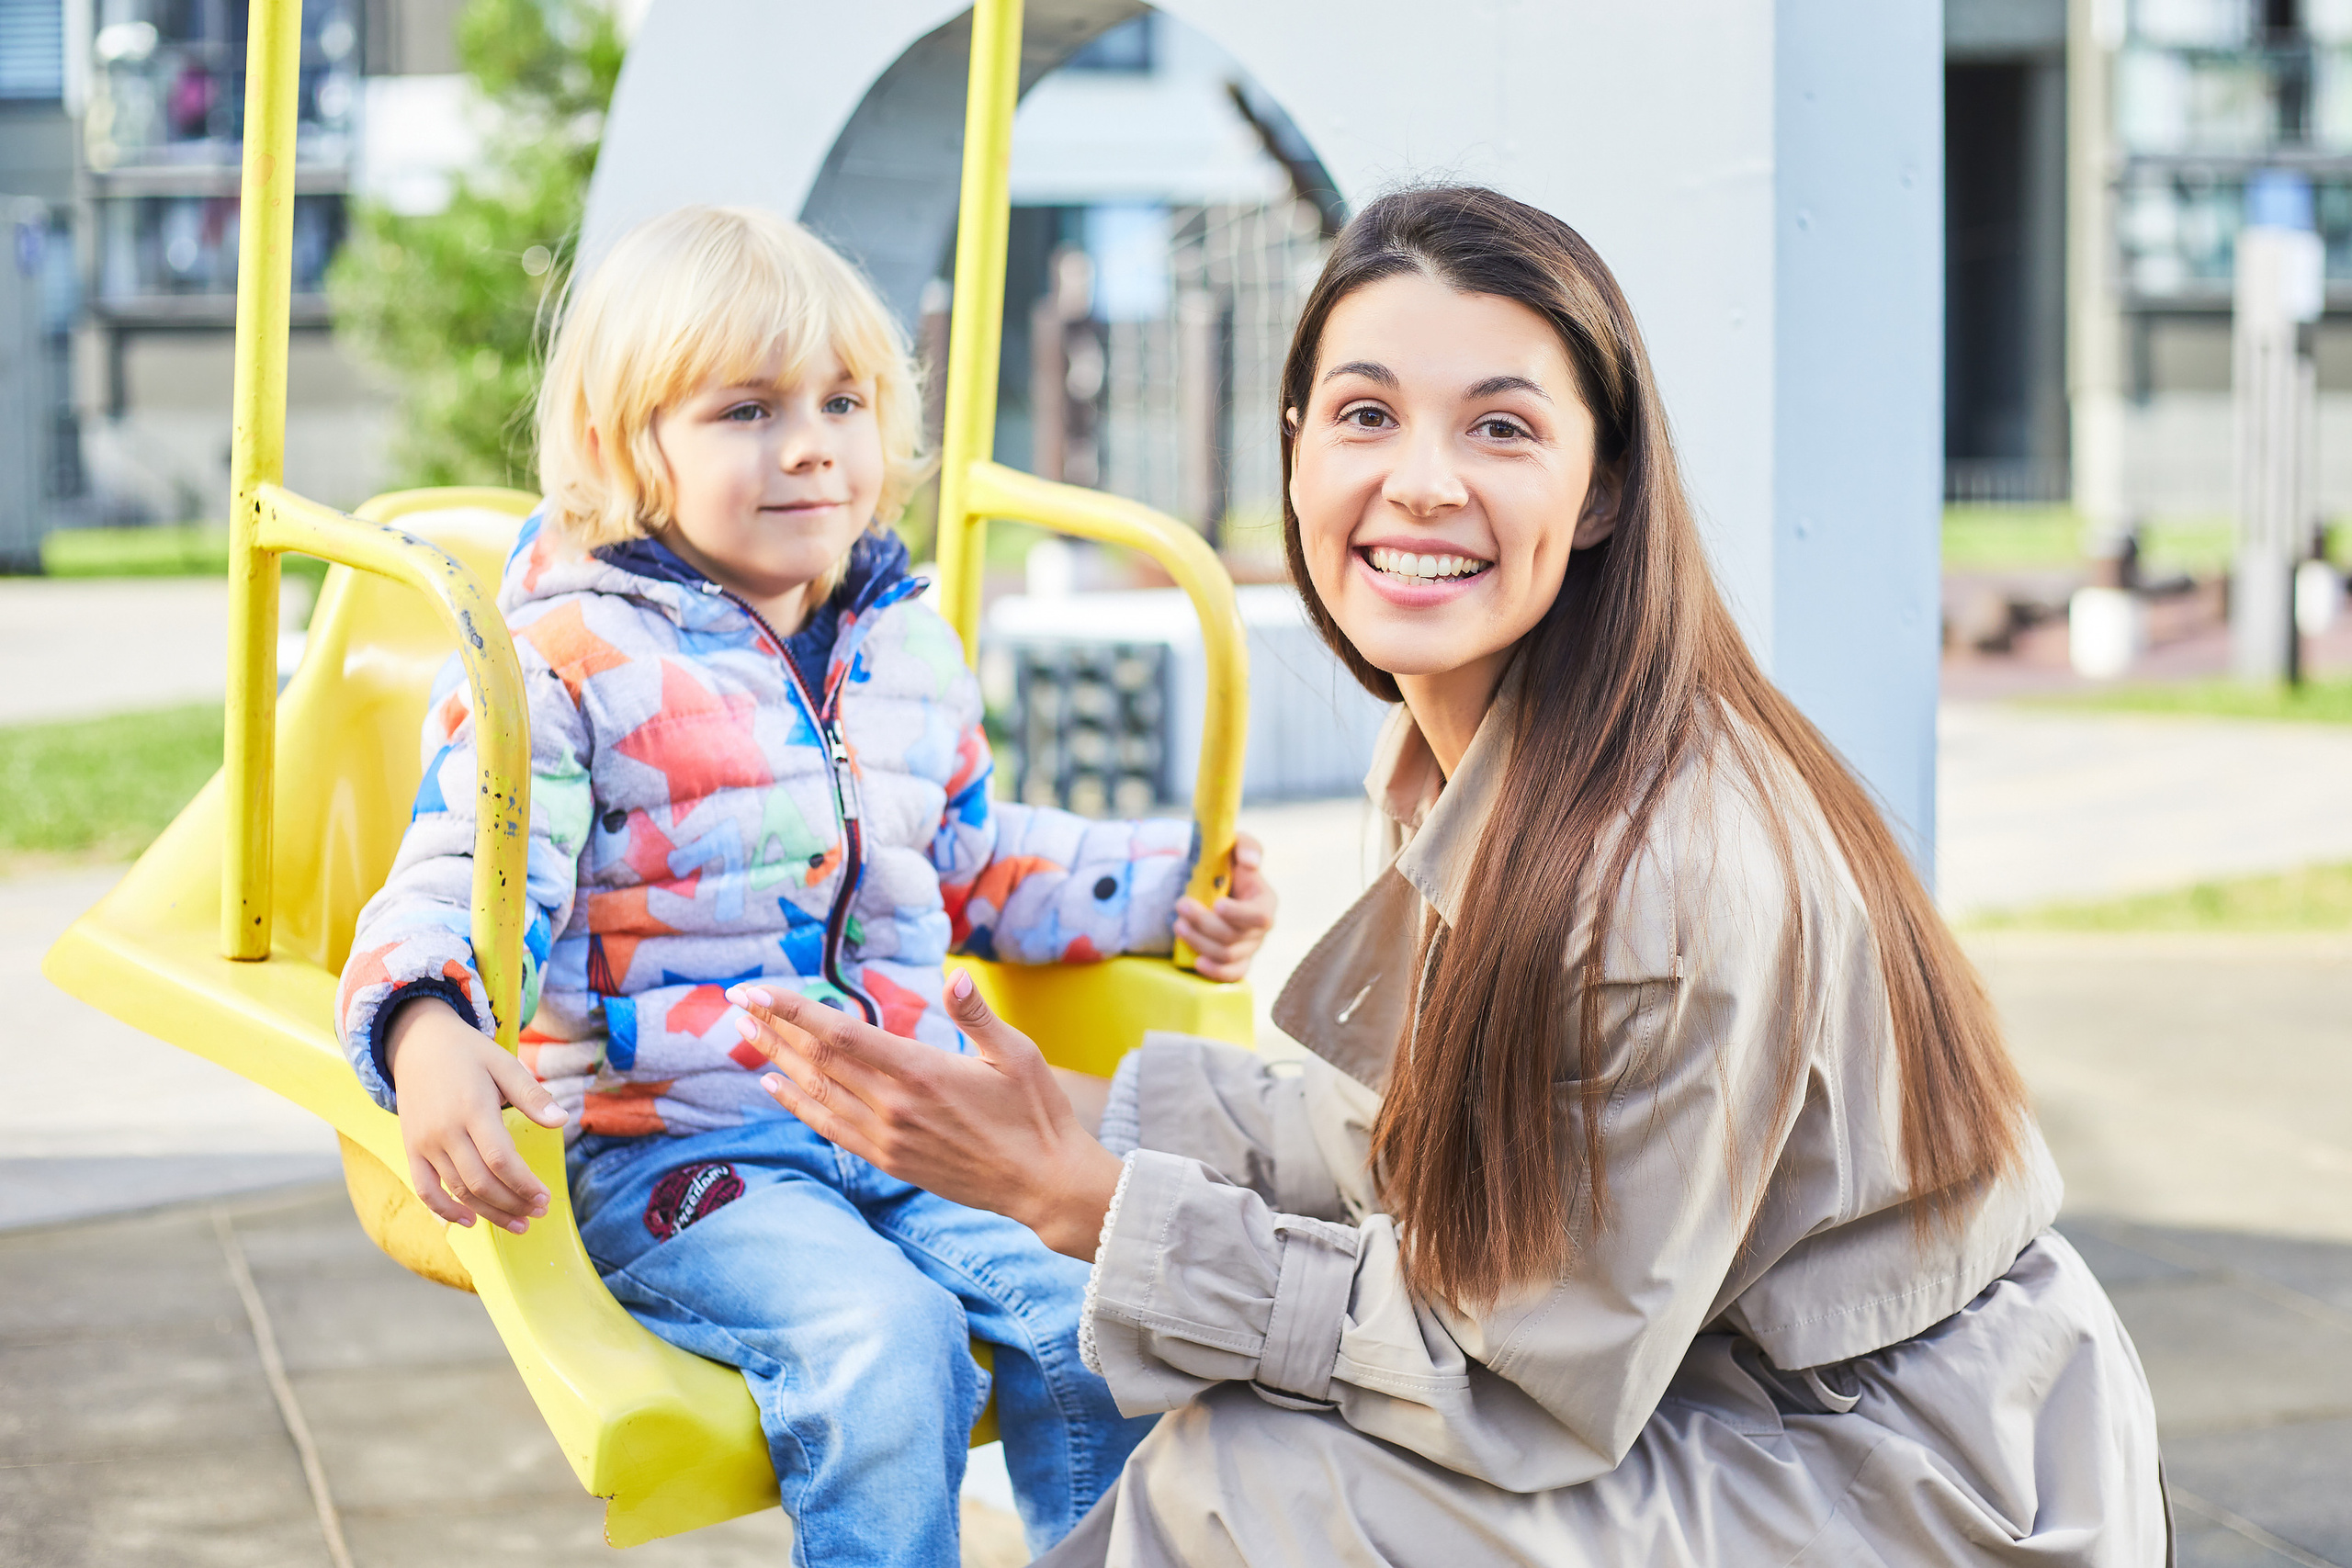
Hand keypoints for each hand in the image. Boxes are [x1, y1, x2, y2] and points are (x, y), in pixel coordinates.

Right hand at [384, 996, 568, 1233]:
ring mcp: (425, 1143)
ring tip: (517, 1223)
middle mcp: (445, 1131)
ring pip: (457, 1191)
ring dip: (488, 1213)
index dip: (524, 1184)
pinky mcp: (411, 1149)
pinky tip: (469, 1222)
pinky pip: (425, 1189)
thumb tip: (562, 1120)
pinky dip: (444, 1211)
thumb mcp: (504, 1064)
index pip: (501, 1159)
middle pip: (480, 1181)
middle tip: (536, 1213)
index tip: (544, 1198)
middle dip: (512, 1203)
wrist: (417, 1043)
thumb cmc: (468, 1054)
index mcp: (472, 1109)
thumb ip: (532, 1095)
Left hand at [728, 974, 1123, 1259]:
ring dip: (775, 1060)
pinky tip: (774, 1086)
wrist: (1042, 1184)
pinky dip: (797, 1104)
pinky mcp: (888, 1159)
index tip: (756, 990)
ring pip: (816, 1092)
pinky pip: (829, 1127)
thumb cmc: (1036, 1113)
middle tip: (736, 1001)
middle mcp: (893, 1106)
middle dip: (772, 1027)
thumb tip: (954, 978)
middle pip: (816, 1059)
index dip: (792, 1010)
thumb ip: (978, 1015)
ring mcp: (887, 1137)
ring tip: (744, 1033)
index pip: (839, 1033)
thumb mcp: (1017, 1054)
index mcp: (921, 1071)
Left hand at [1175, 830, 1276, 981]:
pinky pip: (1231, 975)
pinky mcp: (1235, 961)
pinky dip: (1215, 971)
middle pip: (1235, 937)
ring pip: (1227, 955)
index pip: (1260, 917)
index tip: (1217, 903)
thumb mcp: (1236, 846)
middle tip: (1180, 905)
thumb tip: (1250, 862)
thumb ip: (1246, 846)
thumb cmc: (1226, 863)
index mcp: (1265, 901)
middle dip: (1204, 923)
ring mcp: (1249, 948)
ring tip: (1178, 924)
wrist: (1212, 884)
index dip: (1239, 914)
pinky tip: (1197, 962)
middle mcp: (1260, 929)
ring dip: (1199, 941)